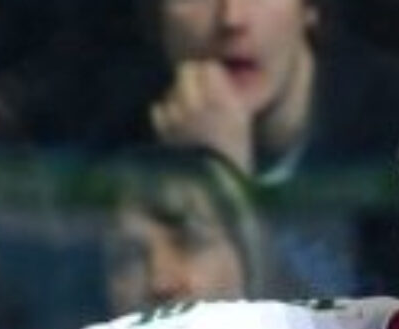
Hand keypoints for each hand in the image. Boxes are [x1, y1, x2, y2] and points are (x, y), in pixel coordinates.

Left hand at [151, 58, 255, 175]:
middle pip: (186, 70)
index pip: (208, 67)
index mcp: (226, 102)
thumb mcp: (239, 122)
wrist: (216, 190)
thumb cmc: (233, 156)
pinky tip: (177, 132)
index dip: (210, 76)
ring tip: (190, 120)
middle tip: (199, 99)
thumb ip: (223, 95)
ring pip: (172, 89)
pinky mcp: (163, 128)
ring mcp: (179, 114)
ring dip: (178, 99)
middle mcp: (202, 103)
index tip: (216, 90)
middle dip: (190, 81)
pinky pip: (159, 108)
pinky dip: (165, 116)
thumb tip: (201, 72)